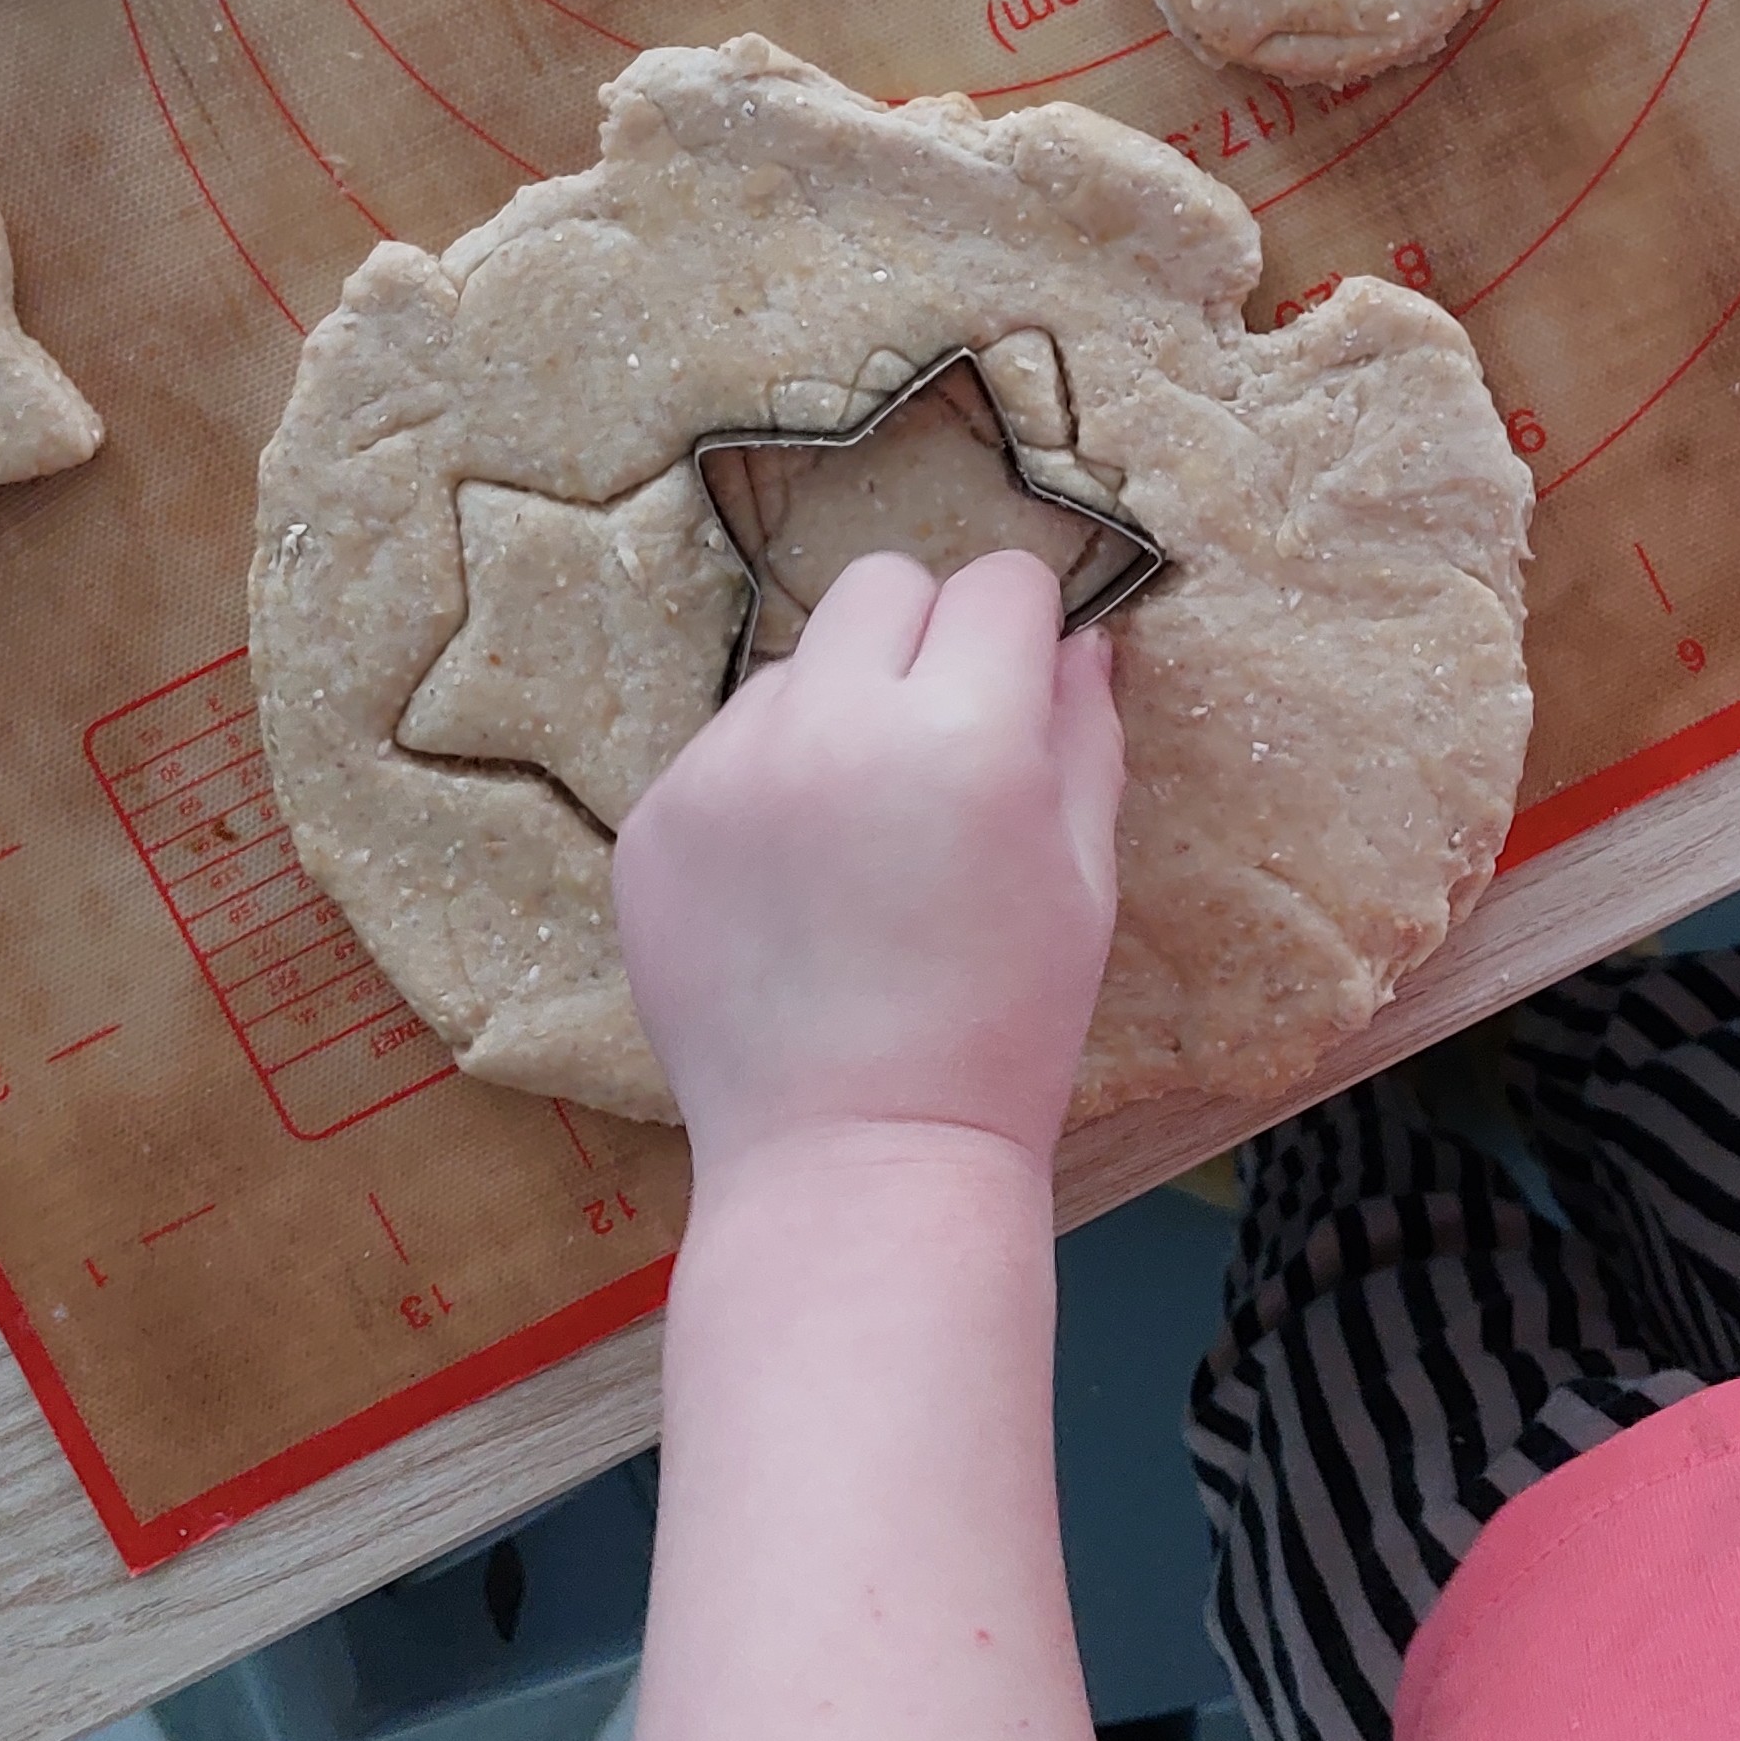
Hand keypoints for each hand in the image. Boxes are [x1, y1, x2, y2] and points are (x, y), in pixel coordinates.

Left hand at [614, 549, 1124, 1177]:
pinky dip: (766, 784)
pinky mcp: (655, 821)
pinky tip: (794, 885)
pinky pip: (725, 745)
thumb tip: (1081, 641)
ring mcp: (726, 769)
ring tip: (859, 837)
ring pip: (797, 665)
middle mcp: (835, 725)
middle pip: (884, 584)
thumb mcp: (1084, 877)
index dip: (1024, 631)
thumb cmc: (1004, 1026)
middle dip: (928, 640)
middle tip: (941, 749)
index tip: (1024, 691)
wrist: (858, 1158)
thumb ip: (1084, 736)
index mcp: (965, 732)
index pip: (998, 582)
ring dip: (839, 711)